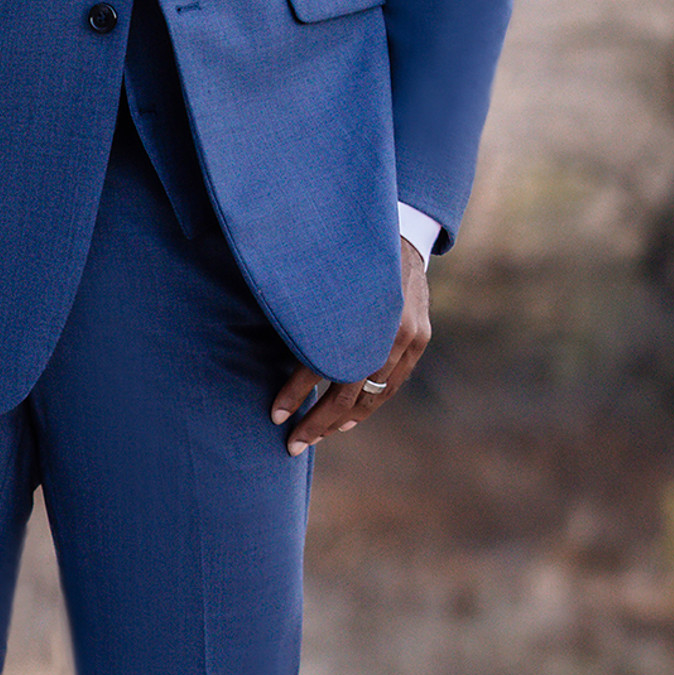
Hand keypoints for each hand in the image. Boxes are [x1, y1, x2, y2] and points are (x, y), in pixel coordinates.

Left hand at [271, 237, 432, 455]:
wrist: (399, 230)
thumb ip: (295, 305)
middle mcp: (387, 327)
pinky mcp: (419, 339)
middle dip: (317, 420)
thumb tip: (254, 325)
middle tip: (291, 444)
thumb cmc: (344, 255)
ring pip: (372, 394)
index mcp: (355, 310)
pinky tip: (346, 423)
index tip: (273, 414)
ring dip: (340, 420)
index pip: (320, 364)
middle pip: (347, 389)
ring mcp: (409, 335)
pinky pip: (392, 385)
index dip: (295, 392)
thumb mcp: (316, 274)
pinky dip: (368, 406)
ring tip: (313, 437)